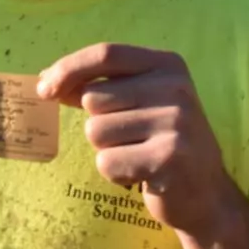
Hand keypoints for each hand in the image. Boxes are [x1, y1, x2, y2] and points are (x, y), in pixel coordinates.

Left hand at [37, 43, 232, 236]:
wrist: (205, 195)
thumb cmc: (159, 140)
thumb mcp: (136, 101)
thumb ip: (96, 87)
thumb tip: (45, 80)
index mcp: (167, 64)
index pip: (105, 53)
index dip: (67, 68)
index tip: (43, 88)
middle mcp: (175, 88)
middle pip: (93, 98)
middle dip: (97, 122)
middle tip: (131, 137)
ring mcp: (176, 124)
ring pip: (95, 131)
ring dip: (107, 149)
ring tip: (139, 154)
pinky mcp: (169, 159)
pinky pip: (107, 162)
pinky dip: (115, 173)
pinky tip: (143, 174)